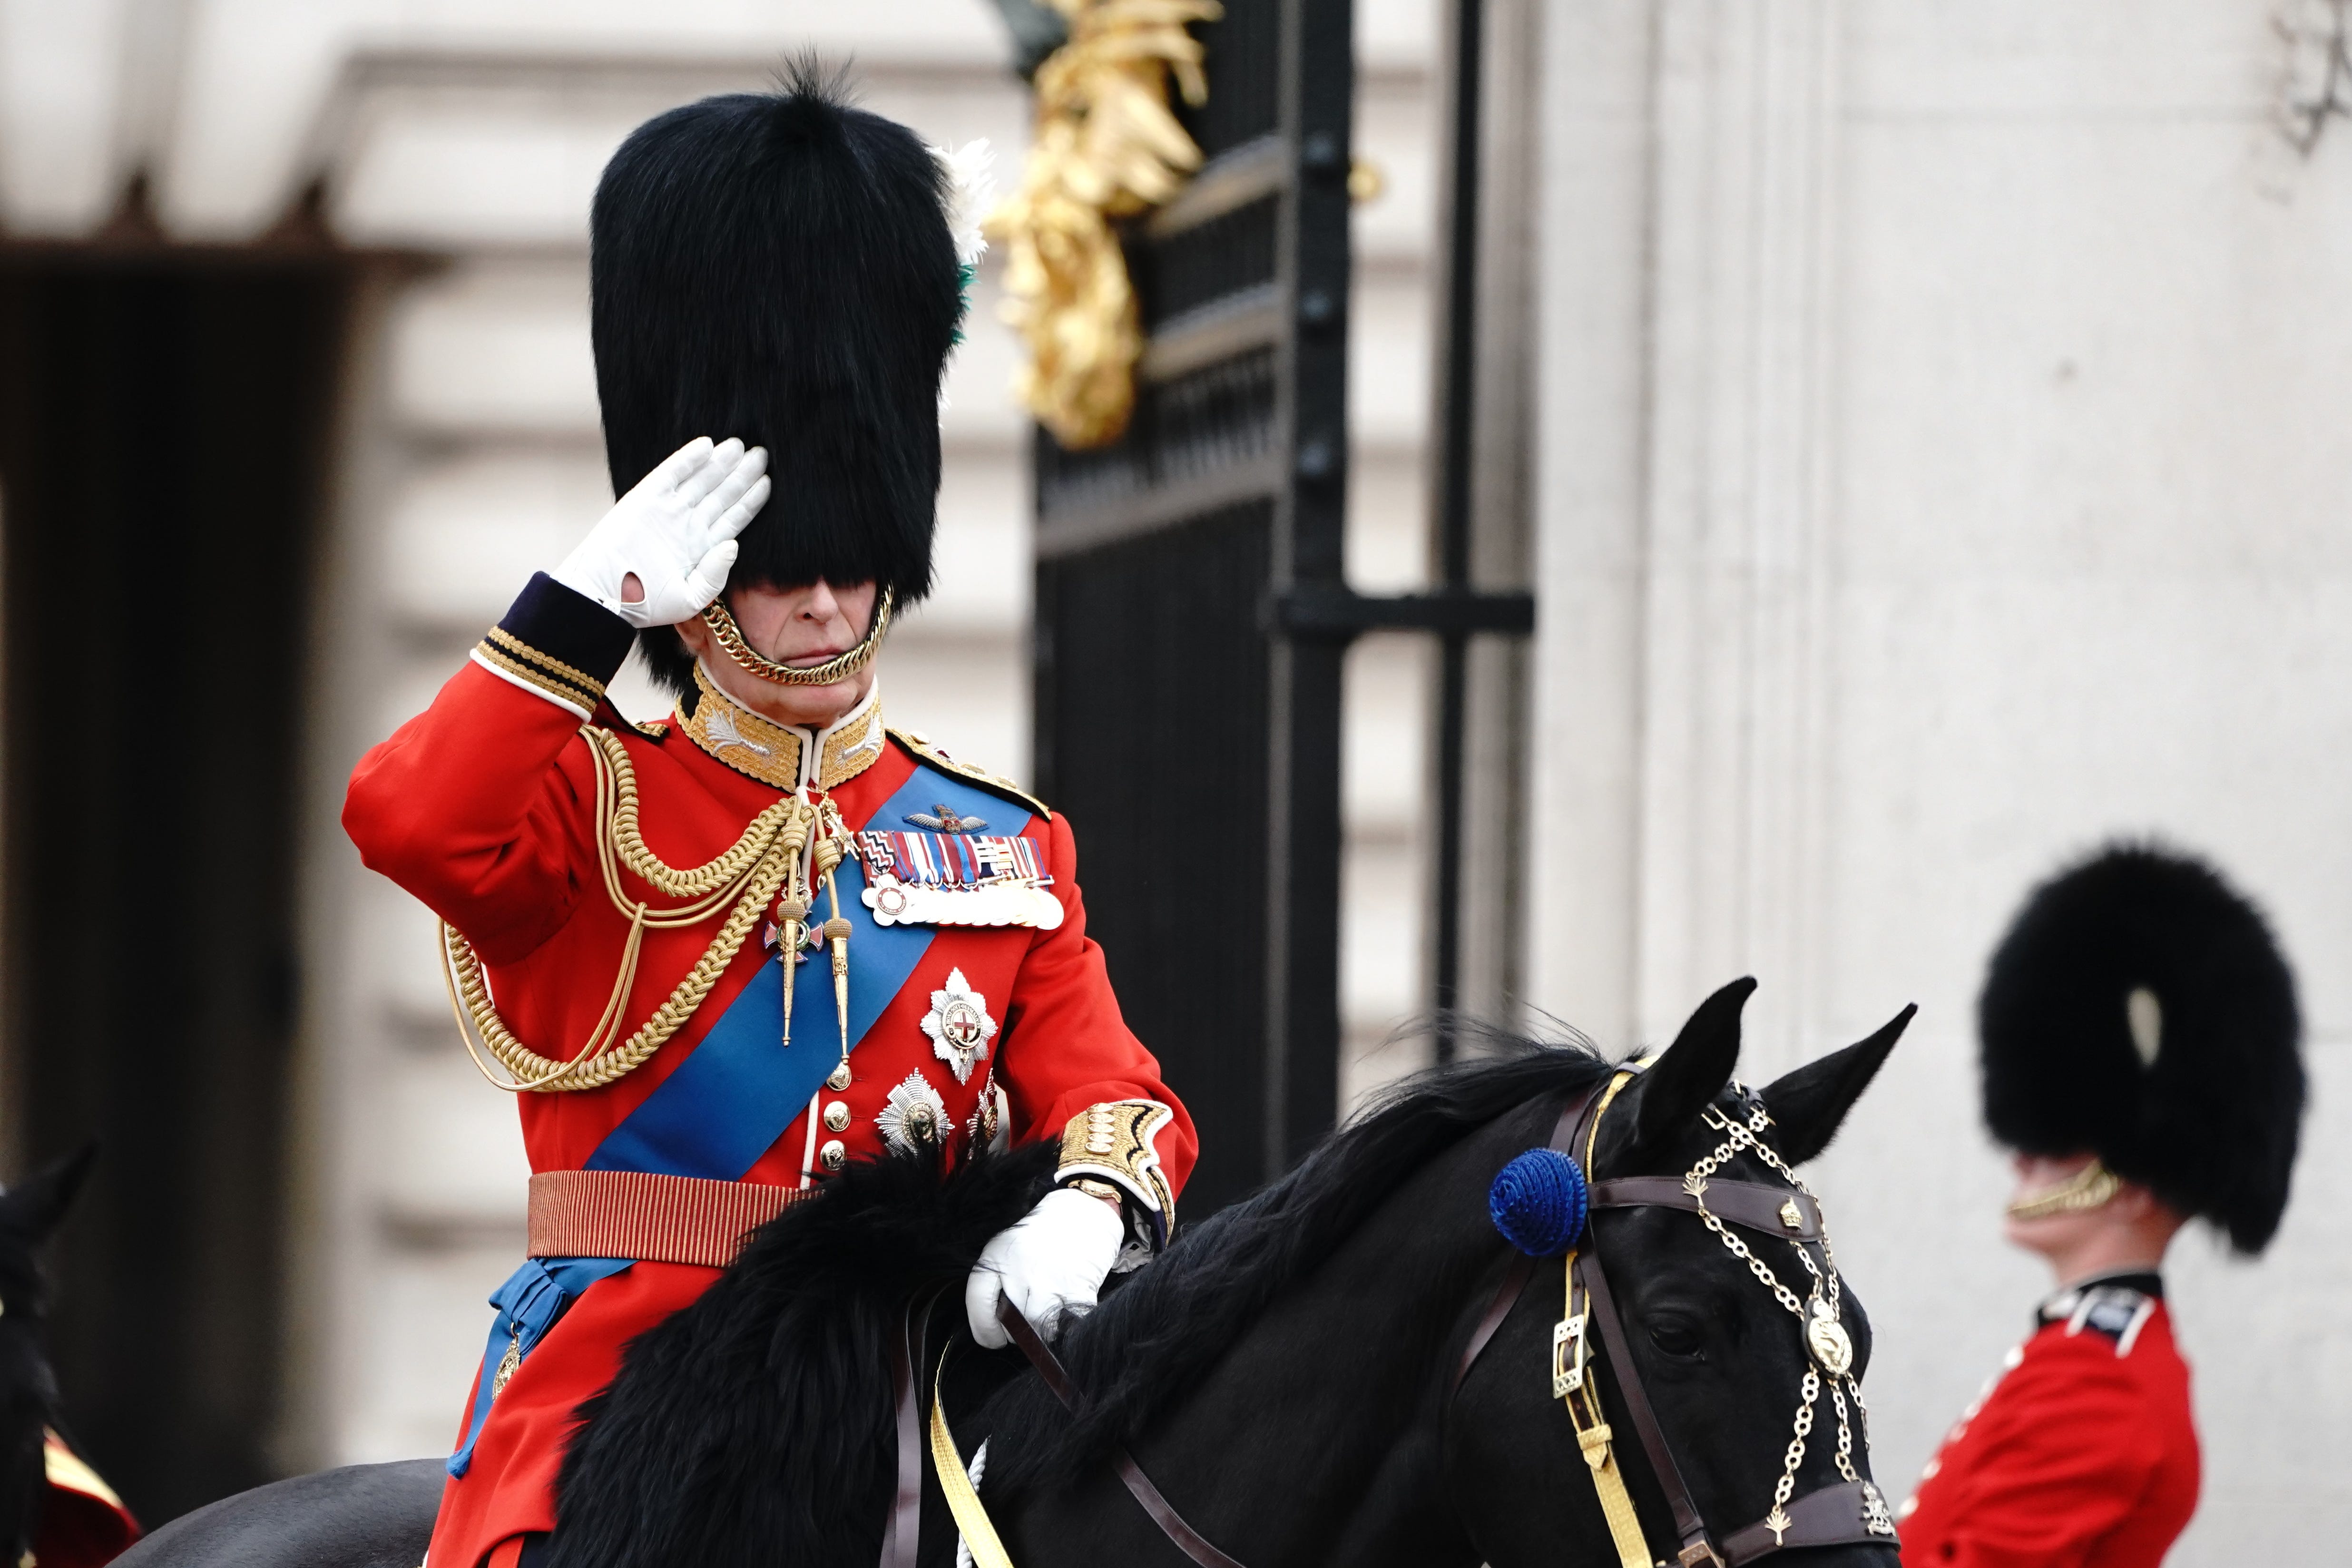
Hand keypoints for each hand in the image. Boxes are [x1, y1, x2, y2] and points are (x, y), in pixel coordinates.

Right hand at [552, 436, 769, 628]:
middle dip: (741, 474)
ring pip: (701, 480)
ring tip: (742, 446)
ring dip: (720, 463)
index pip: (733, 517)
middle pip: (722, 494)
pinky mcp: (646, 497)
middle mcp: (688, 524)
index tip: (767, 482)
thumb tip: (734, 545)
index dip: (750, 499)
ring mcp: (668, 509)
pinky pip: (672, 473)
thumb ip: (715, 575)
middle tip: (761, 454)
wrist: (602, 593)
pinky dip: (689, 458)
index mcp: (702, 547)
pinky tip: (708, 445)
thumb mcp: (689, 598)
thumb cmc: (644, 603)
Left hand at [966, 1187, 1124, 1348]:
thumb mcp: (1010, 1247)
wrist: (1085, 1208)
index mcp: (997, 1255)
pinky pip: (1068, 1323)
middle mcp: (1019, 1268)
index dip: (983, 1329)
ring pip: (1040, 1328)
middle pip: (1012, 1322)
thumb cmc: (1045, 1233)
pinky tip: (1068, 1311)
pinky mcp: (1078, 1286)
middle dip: (1019, 1332)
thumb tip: (999, 1326)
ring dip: (1044, 1331)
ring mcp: (1049, 1278)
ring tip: (1048, 1317)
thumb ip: (1000, 1280)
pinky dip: (1069, 1324)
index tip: (993, 1339)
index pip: (977, 1302)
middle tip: (1027, 1324)